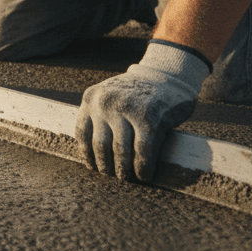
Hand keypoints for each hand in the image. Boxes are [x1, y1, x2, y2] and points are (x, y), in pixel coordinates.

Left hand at [76, 42, 210, 181]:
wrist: (169, 73)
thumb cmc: (139, 92)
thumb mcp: (110, 97)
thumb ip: (100, 118)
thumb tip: (90, 154)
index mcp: (92, 97)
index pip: (82, 133)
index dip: (87, 154)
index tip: (93, 166)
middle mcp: (105, 102)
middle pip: (100, 145)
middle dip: (105, 165)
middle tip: (111, 176)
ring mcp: (126, 109)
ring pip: (120, 150)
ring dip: (123, 170)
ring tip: (126, 178)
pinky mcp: (149, 117)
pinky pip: (143, 150)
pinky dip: (143, 167)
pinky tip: (144, 175)